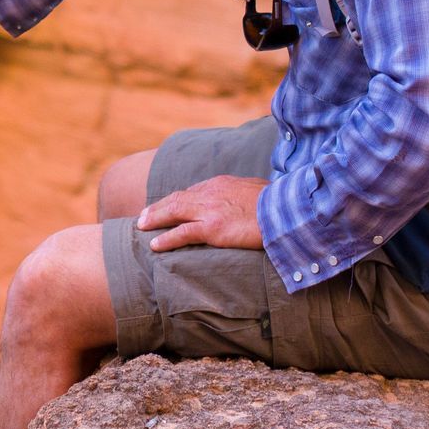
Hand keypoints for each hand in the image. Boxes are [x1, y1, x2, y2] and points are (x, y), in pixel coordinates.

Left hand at [137, 175, 267, 252]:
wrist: (287, 210)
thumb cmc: (279, 203)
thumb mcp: (259, 190)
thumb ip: (248, 193)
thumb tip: (252, 196)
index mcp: (222, 184)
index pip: (193, 191)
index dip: (177, 199)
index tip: (169, 206)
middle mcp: (211, 193)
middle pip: (177, 198)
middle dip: (158, 207)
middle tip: (144, 215)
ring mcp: (210, 210)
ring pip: (173, 212)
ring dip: (155, 219)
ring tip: (141, 226)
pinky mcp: (213, 228)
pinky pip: (182, 233)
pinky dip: (166, 238)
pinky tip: (155, 245)